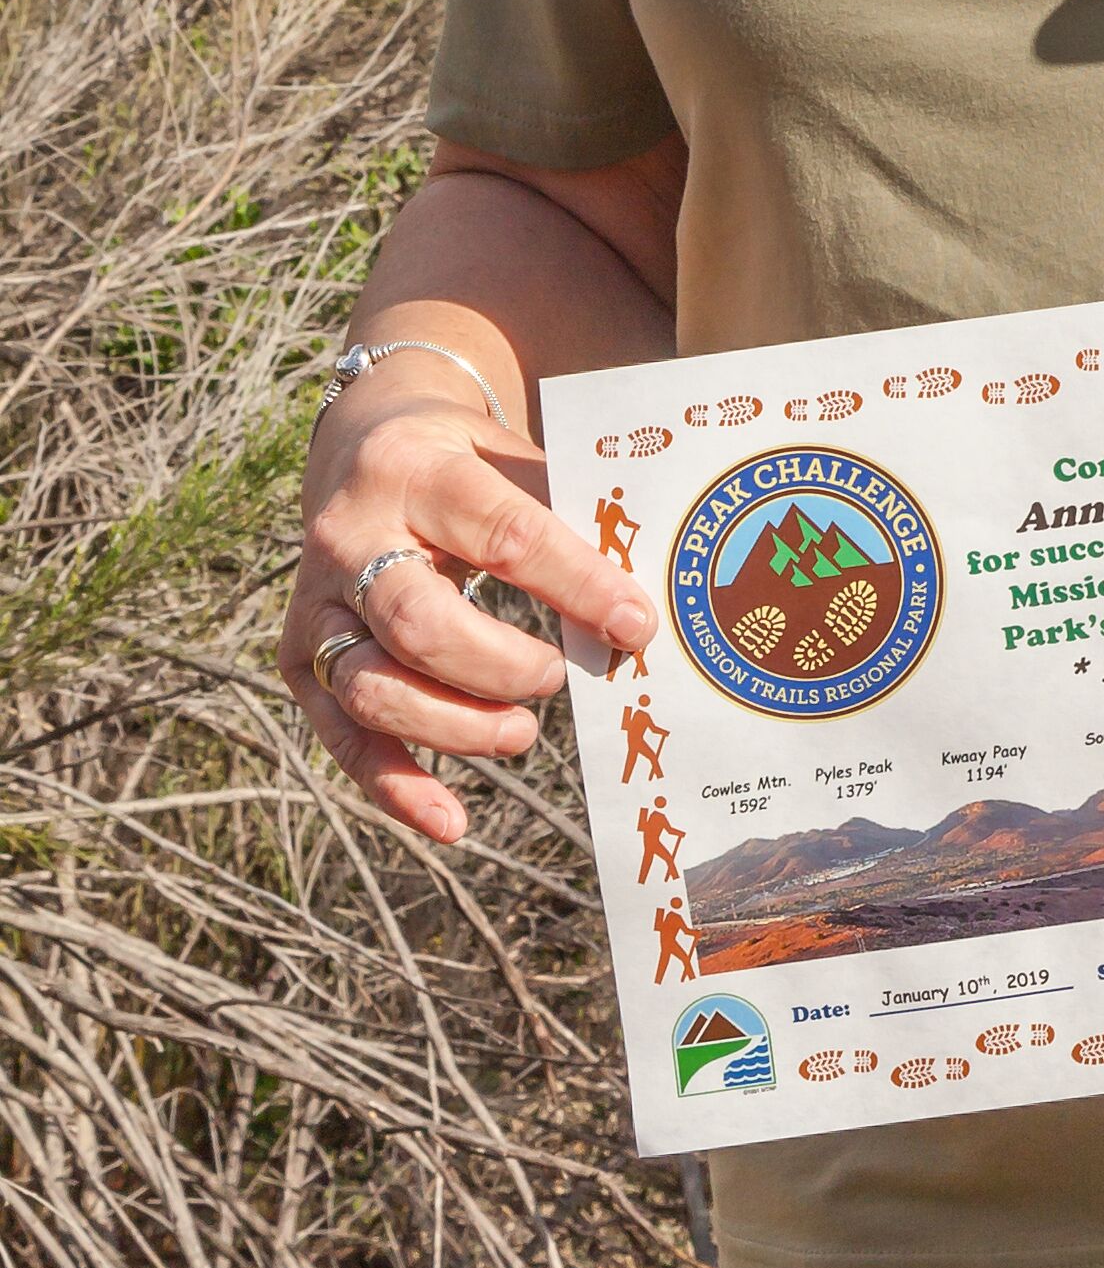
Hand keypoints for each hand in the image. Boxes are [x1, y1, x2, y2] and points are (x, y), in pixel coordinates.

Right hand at [281, 376, 655, 846]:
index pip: (504, 535)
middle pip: (418, 624)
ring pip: (369, 687)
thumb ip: (570, 522)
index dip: (575, 584)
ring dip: (451, 727)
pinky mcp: (300, 658)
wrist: (361, 446)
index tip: (635, 625)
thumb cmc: (466, 461)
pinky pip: (341, 734)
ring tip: (522, 734)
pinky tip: (451, 821)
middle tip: (558, 679)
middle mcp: (351, 538)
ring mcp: (316, 603)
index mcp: (418, 472)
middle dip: (498, 668)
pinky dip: (394, 785)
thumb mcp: (513, 460)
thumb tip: (640, 612)